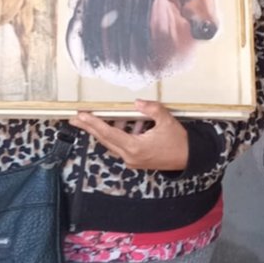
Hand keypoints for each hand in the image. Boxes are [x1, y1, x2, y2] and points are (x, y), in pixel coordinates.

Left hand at [69, 100, 188, 171]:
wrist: (189, 158)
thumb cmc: (178, 141)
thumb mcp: (166, 120)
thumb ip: (151, 109)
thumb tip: (137, 102)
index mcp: (135, 147)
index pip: (109, 133)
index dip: (94, 124)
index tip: (81, 116)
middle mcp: (130, 156)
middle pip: (104, 140)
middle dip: (89, 128)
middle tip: (74, 119)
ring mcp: (132, 160)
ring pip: (111, 143)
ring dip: (104, 130)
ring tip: (93, 118)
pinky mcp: (135, 159)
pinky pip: (120, 145)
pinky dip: (117, 134)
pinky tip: (122, 123)